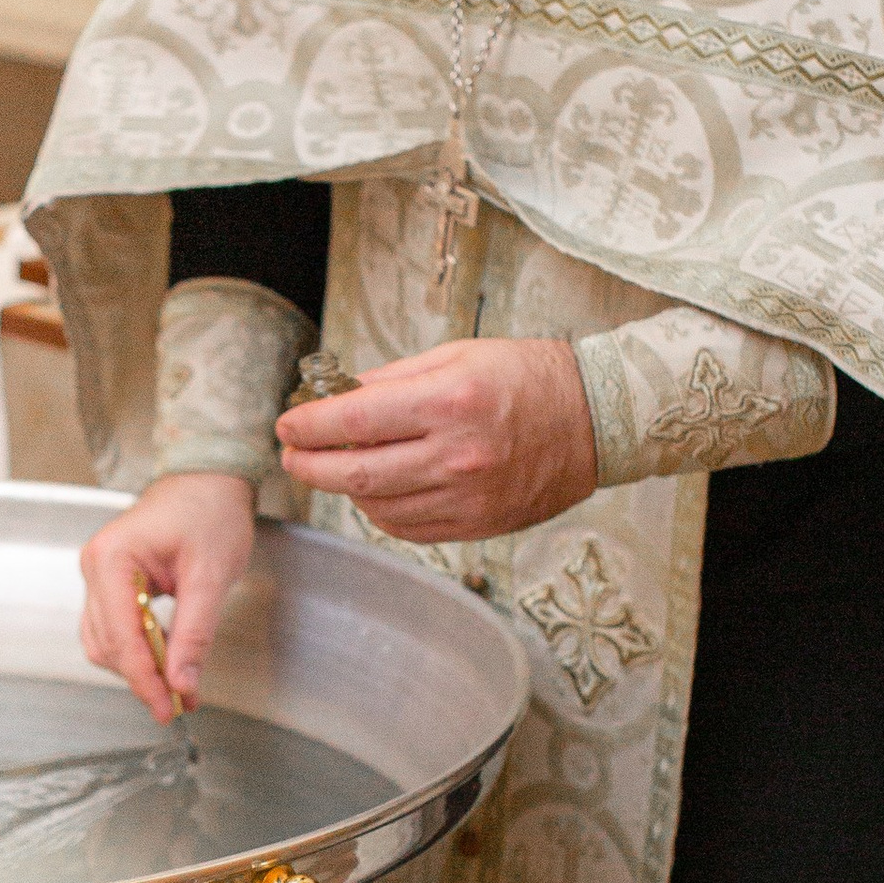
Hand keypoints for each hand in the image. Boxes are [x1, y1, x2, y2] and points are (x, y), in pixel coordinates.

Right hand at [80, 472, 255, 722]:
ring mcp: (99, 576)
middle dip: (143, 677)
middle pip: (108, 644)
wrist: (208, 481)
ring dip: (140, 668)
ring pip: (106, 643)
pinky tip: (168, 662)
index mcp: (112, 559)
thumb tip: (183, 684)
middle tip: (181, 703)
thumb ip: (195, 633)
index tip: (169, 708)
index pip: (121, 636)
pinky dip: (139, 651)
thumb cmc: (209, 512)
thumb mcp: (210, 576)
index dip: (145, 679)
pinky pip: (115, 629)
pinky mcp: (111, 584)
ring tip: (180, 686)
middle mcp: (95, 567)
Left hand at [276, 337, 598, 542]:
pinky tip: (375, 492)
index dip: (309, 425)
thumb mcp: (458, 355)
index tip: (287, 423)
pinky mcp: (478, 524)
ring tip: (332, 469)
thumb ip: (394, 379)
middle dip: (310, 465)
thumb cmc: (528, 377)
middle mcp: (457, 454)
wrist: (596, 420)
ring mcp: (468, 496)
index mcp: (450, 401)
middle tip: (290, 455)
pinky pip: (409, 527)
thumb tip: (339, 397)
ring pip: (378, 506)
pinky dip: (380, 511)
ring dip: (344, 489)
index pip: (354, 420)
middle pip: (357, 473)